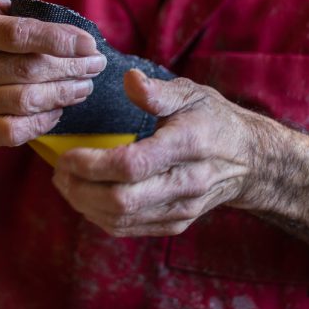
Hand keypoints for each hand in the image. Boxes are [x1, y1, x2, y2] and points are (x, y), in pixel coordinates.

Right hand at [0, 0, 106, 146]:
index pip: (18, 35)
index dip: (59, 40)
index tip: (92, 43)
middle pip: (27, 71)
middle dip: (71, 68)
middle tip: (97, 64)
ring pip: (24, 102)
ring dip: (63, 94)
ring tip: (86, 85)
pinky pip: (12, 132)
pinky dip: (41, 121)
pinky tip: (58, 109)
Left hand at [52, 70, 272, 236]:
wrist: (249, 160)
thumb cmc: (213, 120)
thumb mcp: (192, 94)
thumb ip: (158, 91)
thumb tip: (129, 80)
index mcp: (187, 145)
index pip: (132, 165)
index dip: (92, 164)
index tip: (67, 154)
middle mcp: (185, 183)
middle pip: (121, 200)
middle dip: (80, 188)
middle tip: (59, 170)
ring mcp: (181, 208)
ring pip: (121, 219)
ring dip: (83, 204)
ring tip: (65, 183)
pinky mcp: (175, 224)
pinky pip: (129, 228)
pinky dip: (99, 216)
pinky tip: (85, 197)